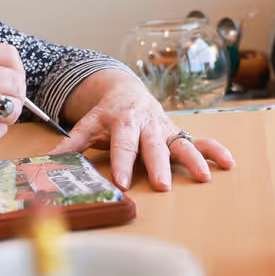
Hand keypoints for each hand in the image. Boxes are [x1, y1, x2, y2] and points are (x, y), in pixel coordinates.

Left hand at [49, 69, 235, 191]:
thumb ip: (71, 142)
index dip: (121, 162)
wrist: (125, 90)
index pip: (121, 143)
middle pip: (152, 145)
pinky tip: (228, 163)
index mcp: (122, 120)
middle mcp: (146, 123)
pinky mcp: (178, 132)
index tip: (123, 182)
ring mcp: (165, 128)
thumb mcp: (88, 123)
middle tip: (163, 185)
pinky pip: (200, 140)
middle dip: (158, 165)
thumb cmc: (107, 113)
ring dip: (193, 160)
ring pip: (180, 143)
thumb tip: (47, 160)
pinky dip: (214, 150)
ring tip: (204, 178)